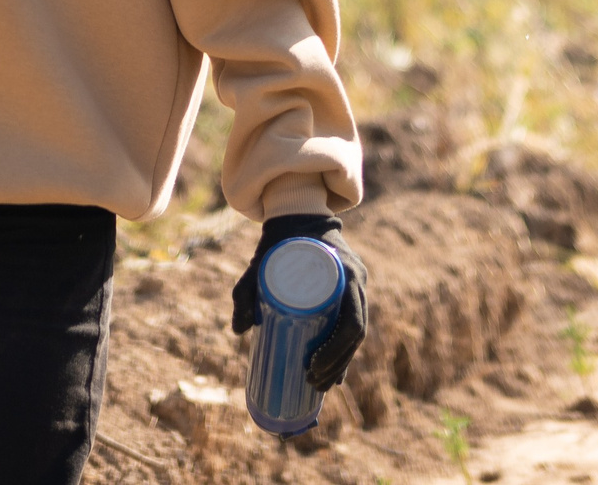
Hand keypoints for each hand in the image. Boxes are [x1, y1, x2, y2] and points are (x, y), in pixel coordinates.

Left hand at [231, 214, 369, 392]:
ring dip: (342, 363)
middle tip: (312, 384)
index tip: (312, 369)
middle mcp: (358, 281)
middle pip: (356, 334)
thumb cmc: (280, 239)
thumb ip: (245, 291)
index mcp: (346, 274)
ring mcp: (358, 285)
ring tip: (319, 385)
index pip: (352, 323)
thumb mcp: (260, 262)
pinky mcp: (351, 290)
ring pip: (357, 332)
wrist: (299, 213)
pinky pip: (353, 323)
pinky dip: (345, 350)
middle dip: (338, 365)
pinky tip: (334, 373)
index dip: (336, 354)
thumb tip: (238, 331)